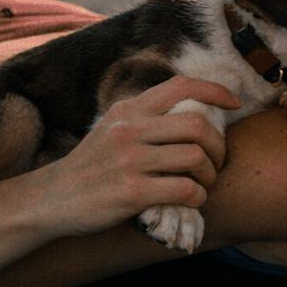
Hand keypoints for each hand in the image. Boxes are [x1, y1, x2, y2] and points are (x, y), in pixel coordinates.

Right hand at [31, 77, 241, 239]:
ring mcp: (129, 160)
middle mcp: (129, 129)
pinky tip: (193, 201)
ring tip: (205, 183)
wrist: (52, 199)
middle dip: (218, 144)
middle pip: (196, 124)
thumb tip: (193, 111)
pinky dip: (198, 197)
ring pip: (195, 157)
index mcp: (127, 109)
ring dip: (210, 174)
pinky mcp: (131, 192)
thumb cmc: (92, 165)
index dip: (214, 90)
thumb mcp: (112, 128)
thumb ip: (145, 117)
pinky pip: (184, 189)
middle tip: (218, 161)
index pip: (180, 86)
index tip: (234, 102)